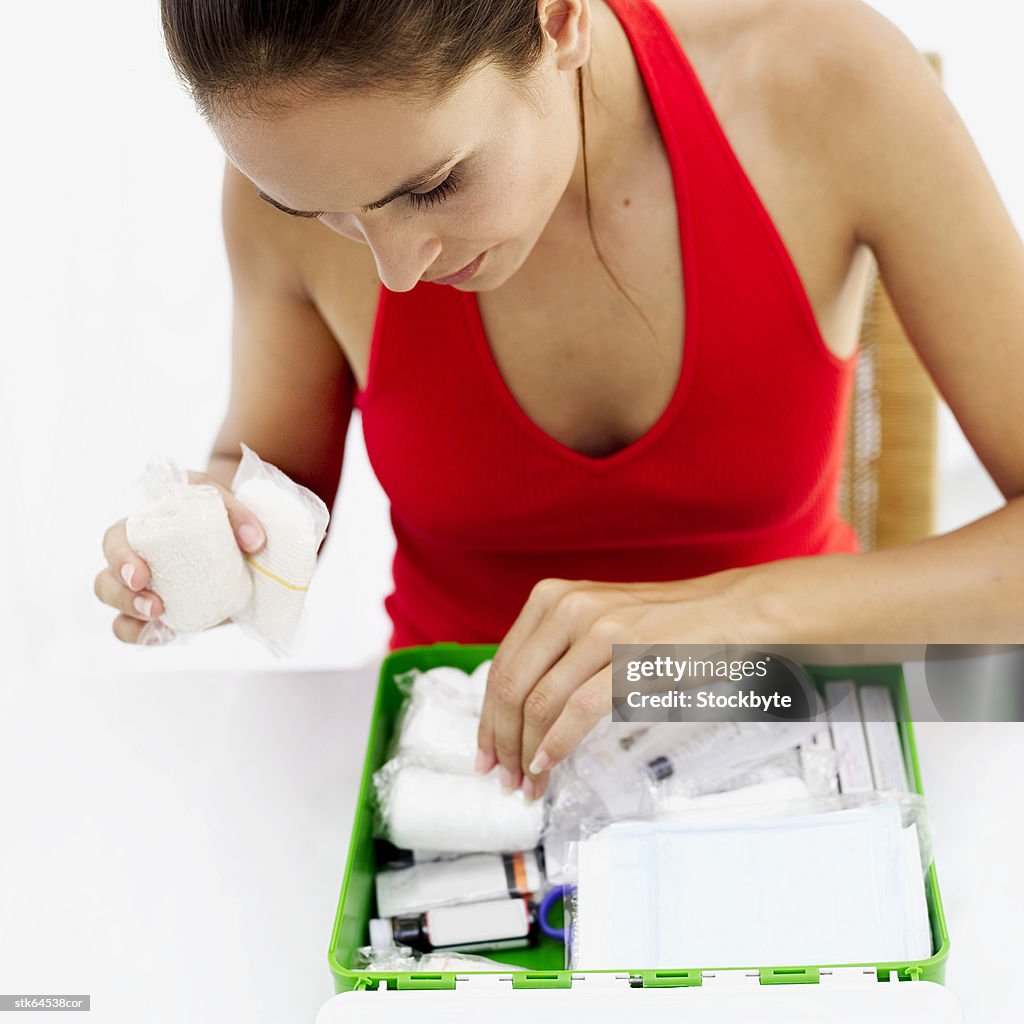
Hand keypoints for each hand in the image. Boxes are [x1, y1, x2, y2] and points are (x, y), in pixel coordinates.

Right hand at [94, 470, 265, 643]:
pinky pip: (131, 627)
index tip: (141, 575)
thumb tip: (254, 540)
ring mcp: (144, 585)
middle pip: (107, 576)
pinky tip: (165, 633)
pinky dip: (141, 634)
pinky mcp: (157, 610)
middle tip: (154, 605)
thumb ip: (242, 516)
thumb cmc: (226, 519)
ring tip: (159, 616)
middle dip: (121, 593)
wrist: (241, 547)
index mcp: (145, 524)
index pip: (116, 538)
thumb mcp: (232, 509)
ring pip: (114, 604)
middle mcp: (136, 556)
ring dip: (129, 614)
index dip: (120, 557)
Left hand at [474, 569, 763, 800]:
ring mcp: (598, 630)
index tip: (486, 753)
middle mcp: (567, 607)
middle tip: (502, 778)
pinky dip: (557, 744)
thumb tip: (515, 712)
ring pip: (540, 703)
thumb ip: (555, 651)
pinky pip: (578, 710)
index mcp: (551, 597)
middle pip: (512, 687)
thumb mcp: (594, 620)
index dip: (487, 717)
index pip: (502, 666)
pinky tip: (548, 766)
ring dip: (527, 753)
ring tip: (529, 784)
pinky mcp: (628, 658)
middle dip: (501, 742)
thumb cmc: (659, 625)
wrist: (726, 611)